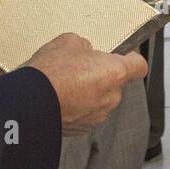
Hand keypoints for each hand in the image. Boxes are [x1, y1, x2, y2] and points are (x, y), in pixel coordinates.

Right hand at [25, 33, 148, 134]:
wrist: (30, 104)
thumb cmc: (51, 72)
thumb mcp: (69, 41)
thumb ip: (85, 46)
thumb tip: (84, 52)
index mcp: (115, 73)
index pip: (139, 66)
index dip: (132, 59)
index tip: (126, 55)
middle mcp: (111, 97)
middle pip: (115, 82)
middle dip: (101, 74)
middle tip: (80, 67)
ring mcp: (98, 115)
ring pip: (99, 98)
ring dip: (88, 91)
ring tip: (65, 82)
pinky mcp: (83, 128)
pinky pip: (85, 111)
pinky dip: (77, 105)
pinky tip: (60, 97)